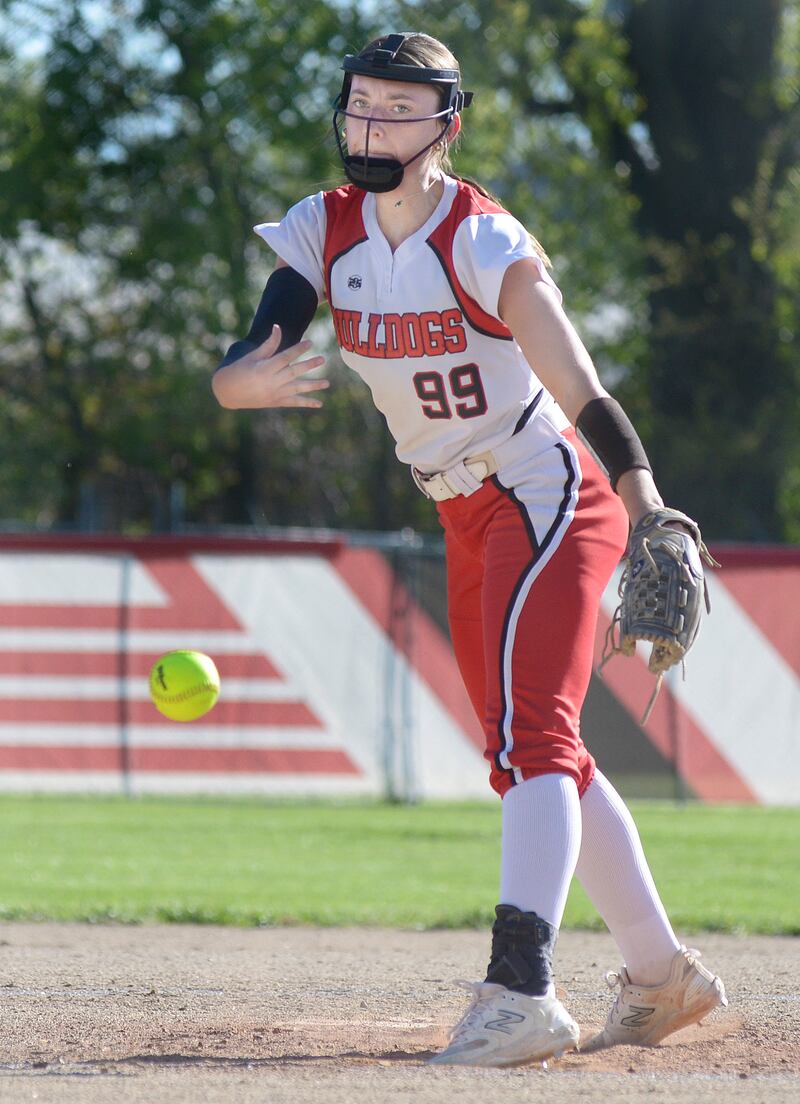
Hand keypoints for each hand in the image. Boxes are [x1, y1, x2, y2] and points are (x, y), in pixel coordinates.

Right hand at [212, 325, 327, 409]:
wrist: (228, 392)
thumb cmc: (240, 369)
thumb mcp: (252, 356)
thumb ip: (269, 344)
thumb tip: (278, 327)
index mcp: (264, 368)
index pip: (285, 357)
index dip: (298, 349)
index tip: (310, 342)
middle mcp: (271, 381)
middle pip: (293, 372)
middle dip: (309, 365)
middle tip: (323, 359)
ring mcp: (274, 393)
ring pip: (297, 389)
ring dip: (313, 386)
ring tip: (327, 383)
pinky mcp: (275, 402)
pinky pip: (293, 403)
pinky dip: (306, 403)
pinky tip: (319, 404)